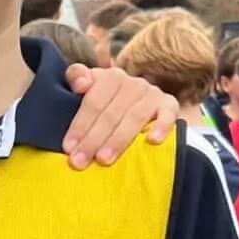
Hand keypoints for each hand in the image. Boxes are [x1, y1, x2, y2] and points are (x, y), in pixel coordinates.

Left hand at [62, 65, 176, 169]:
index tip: (68, 148)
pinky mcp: (170, 106)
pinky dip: (161, 127)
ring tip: (103, 160)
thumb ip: (77, 76)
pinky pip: (168, 116)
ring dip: (118, 139)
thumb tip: (80, 84)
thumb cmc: (106, 99)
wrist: (138, 100)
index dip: (80, 125)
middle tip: (79, 162)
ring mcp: (153, 94)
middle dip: (93, 139)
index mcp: (111, 77)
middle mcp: (133, 83)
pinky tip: (152, 141)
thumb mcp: (89, 85)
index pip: (93, 102)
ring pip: (135, 117)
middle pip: (111, 113)